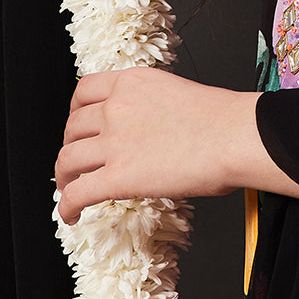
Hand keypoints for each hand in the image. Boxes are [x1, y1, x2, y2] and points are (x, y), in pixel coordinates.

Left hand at [55, 68, 298, 223]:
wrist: (234, 136)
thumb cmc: (221, 119)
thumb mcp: (176, 92)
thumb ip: (149, 104)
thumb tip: (145, 126)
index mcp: (132, 82)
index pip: (83, 91)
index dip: (75, 112)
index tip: (78, 125)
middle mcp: (116, 107)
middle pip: (72, 127)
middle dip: (71, 146)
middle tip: (78, 161)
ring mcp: (114, 141)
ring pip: (67, 160)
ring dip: (64, 177)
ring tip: (70, 189)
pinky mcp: (117, 177)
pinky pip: (76, 194)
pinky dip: (66, 207)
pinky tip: (72, 216)